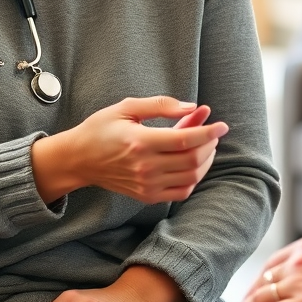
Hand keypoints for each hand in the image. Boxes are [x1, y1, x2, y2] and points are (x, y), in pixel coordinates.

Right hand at [32, 98, 226, 203]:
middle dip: (209, 144)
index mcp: (140, 142)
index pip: (186, 140)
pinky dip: (194, 177)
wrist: (79, 159)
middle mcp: (145, 167)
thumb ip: (161, 105)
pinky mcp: (147, 196)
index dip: (209, 132)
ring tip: (204, 144)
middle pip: (192, 159)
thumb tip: (192, 107)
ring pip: (191, 176)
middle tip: (211, 130)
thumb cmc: (101, 129)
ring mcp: (147, 184)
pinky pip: (181, 191)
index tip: (222, 125)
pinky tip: (192, 163)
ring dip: (205, 160)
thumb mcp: (127, 107)